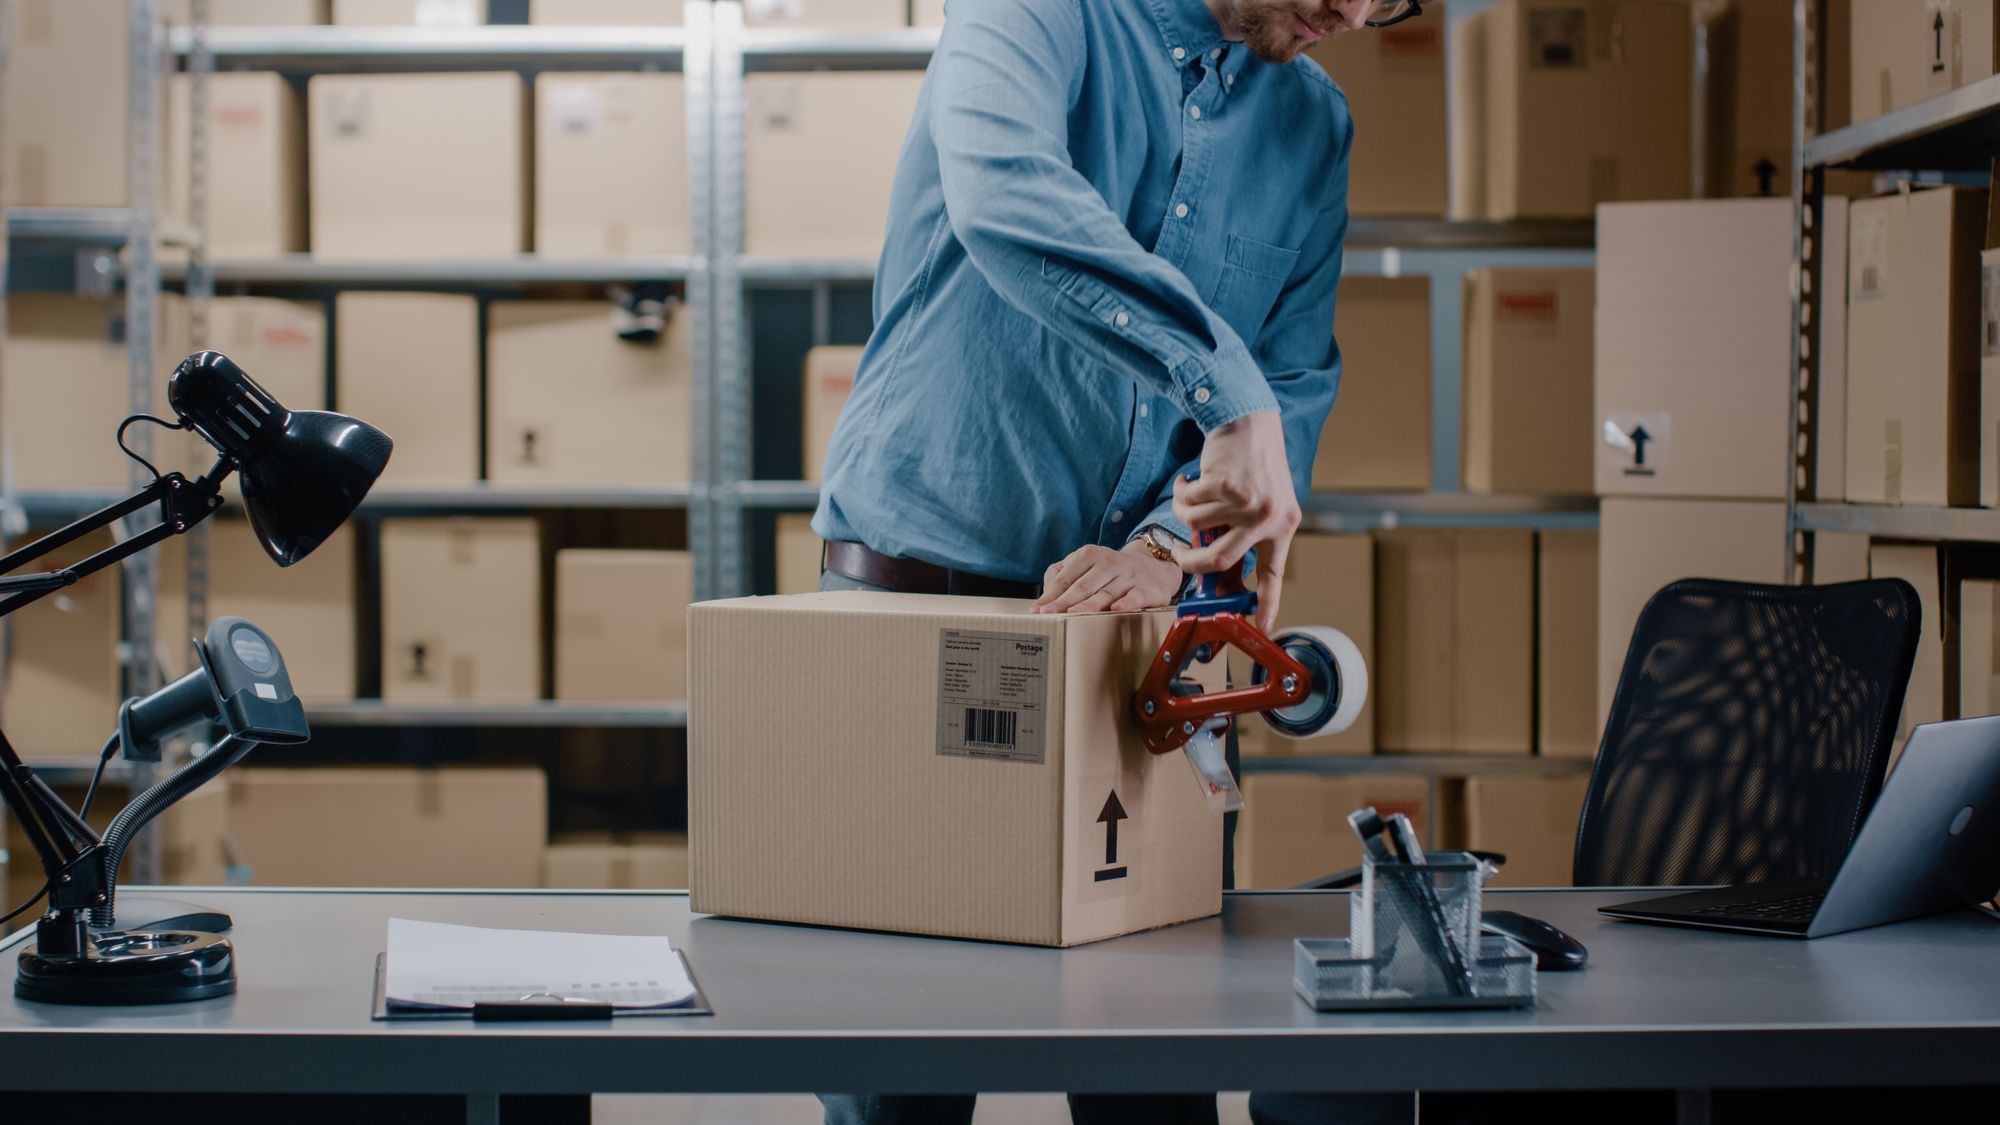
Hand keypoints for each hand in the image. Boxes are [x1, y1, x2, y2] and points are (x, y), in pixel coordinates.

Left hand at [1033, 540, 1184, 614]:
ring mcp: (1129, 575)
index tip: (1037, 611)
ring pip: (1106, 592)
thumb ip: (1063, 576)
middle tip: (1048, 615)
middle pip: (1083, 585)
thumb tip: (1043, 598)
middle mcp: (1109, 562)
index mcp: (1090, 555)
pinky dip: (1126, 603)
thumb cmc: (1111, 572)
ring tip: (1072, 615)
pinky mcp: (1147, 589)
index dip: (1051, 595)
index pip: (1066, 577)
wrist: (1155, 568)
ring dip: (1089, 604)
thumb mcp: (1087, 566)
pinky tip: (1115, 609)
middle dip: (1064, 601)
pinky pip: (1135, 597)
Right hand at [1170, 410, 1300, 632]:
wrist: (1249, 419)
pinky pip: (1187, 505)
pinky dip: (1181, 493)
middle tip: (1182, 556)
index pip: (1272, 574)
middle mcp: (1268, 517)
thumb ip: (1245, 532)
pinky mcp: (1225, 485)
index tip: (1260, 627)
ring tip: (1192, 495)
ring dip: (1185, 512)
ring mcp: (1246, 501)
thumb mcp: (1263, 501)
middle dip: (1192, 563)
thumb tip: (1213, 567)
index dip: (1266, 604)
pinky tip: (1190, 480)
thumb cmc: (1253, 462)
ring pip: (1196, 527)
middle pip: (1220, 561)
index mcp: (1283, 525)